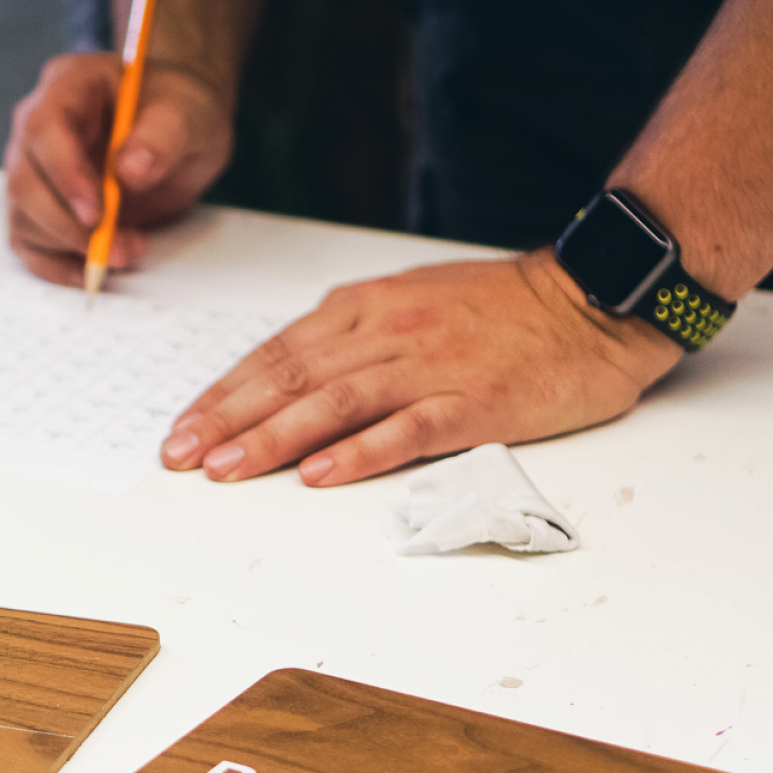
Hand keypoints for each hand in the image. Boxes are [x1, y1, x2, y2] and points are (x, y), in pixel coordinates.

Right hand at [4, 53, 231, 286]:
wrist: (176, 132)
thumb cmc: (178, 112)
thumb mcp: (189, 114)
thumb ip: (164, 136)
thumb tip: (132, 171)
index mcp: (69, 85)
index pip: (44, 128)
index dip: (65, 175)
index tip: (97, 214)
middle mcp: (37, 124)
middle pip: (24, 180)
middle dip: (68, 224)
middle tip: (118, 247)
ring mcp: (31, 165)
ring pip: (22, 215)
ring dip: (69, 246)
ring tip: (126, 251)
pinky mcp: (37, 204)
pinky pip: (28, 240)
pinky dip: (55, 263)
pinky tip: (89, 270)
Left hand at [160, 250, 685, 485]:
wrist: (592, 298)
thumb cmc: (500, 309)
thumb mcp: (409, 303)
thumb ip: (350, 339)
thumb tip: (287, 377)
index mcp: (365, 310)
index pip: (276, 355)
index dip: (223, 394)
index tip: (182, 429)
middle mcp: (387, 334)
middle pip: (290, 379)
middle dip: (227, 421)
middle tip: (181, 457)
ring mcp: (429, 367)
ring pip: (334, 404)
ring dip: (273, 439)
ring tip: (227, 470)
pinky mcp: (472, 402)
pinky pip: (406, 429)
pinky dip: (358, 453)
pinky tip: (319, 474)